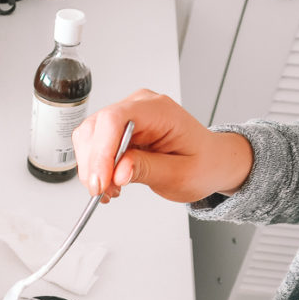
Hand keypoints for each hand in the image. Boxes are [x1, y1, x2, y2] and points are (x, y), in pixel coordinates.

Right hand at [72, 88, 253, 202]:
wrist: (210, 162)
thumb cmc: (202, 163)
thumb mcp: (180, 175)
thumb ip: (147, 170)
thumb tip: (118, 172)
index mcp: (159, 110)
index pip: (115, 119)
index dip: (101, 152)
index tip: (100, 182)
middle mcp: (138, 106)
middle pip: (96, 127)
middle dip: (94, 164)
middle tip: (104, 192)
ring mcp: (126, 116)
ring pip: (89, 136)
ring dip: (92, 168)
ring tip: (111, 190)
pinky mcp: (117, 131)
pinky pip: (93, 145)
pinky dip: (95, 168)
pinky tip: (110, 183)